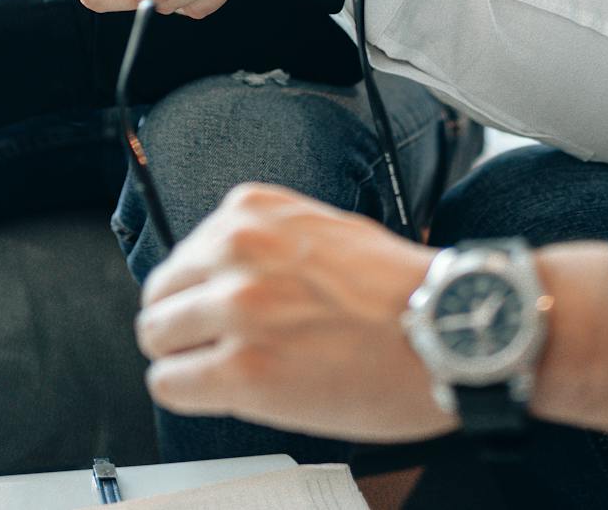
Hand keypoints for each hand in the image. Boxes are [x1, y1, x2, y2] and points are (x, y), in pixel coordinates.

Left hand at [134, 183, 456, 442]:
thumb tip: (219, 276)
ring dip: (187, 361)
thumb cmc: (402, 290)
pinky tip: (231, 394)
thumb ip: (264, 242)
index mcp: (253, 211)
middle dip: (185, 326)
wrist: (450, 331)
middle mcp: (237, 251)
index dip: (203, 293)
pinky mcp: (244, 370)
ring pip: (156, 340)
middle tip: (220, 347)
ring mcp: (238, 310)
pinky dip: (192, 395)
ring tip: (232, 371)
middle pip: (160, 297)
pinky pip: (170, 385)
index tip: (222, 311)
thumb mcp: (324, 229)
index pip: (183, 255)